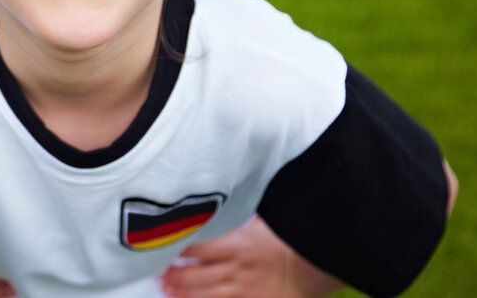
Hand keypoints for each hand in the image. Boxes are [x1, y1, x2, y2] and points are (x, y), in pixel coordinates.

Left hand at [160, 215, 343, 297]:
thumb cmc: (290, 234)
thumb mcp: (262, 216)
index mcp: (237, 243)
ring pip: (202, 294)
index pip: (194, 245)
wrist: (319, 263)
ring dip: (180, 291)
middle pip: (192, 274)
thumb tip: (219, 189)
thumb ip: (236, 211)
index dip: (174, 246)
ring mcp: (243, 290)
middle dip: (171, 274)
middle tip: (157, 270)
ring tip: (165, 286)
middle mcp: (235, 269)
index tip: (160, 242)